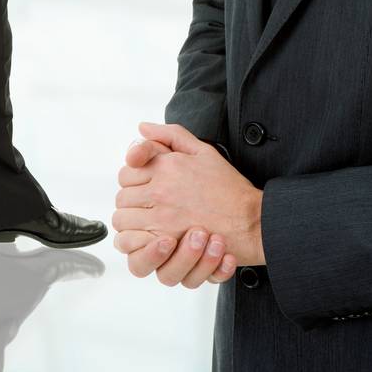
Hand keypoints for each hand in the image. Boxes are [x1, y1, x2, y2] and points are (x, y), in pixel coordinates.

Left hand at [114, 134, 238, 287]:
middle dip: (132, 201)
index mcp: (167, 166)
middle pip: (122, 197)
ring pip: (122, 220)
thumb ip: (170, 135)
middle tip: (150, 207)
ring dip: (132, 222)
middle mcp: (160, 190)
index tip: (147, 186)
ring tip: (150, 223)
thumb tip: (143, 128)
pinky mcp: (164, 243)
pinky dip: (135, 242)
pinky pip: (130, 243)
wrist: (249, 221)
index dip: (134, 179)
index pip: (127, 171)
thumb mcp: (204, 150)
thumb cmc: (230, 189)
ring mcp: (160, 217)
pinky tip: (150, 238)